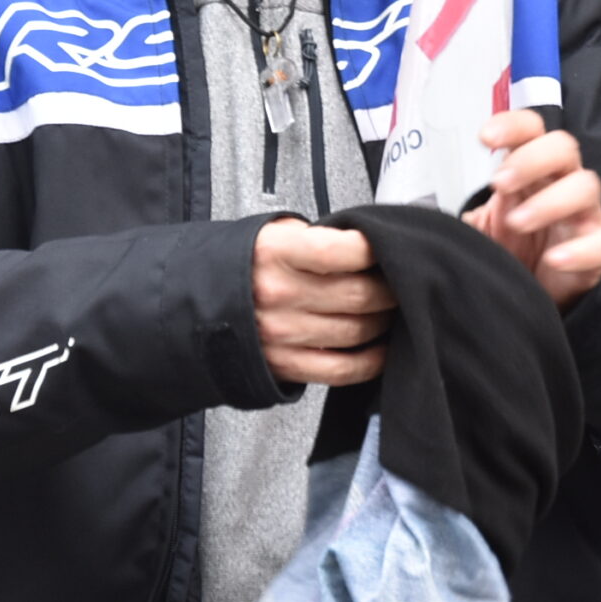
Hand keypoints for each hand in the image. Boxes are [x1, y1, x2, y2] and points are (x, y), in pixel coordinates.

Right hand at [253, 219, 393, 385]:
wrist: (197, 301)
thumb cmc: (248, 263)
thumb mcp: (275, 233)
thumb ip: (320, 236)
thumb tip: (370, 244)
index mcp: (276, 252)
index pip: (340, 251)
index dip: (375, 249)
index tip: (390, 246)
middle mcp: (278, 294)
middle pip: (358, 295)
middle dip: (392, 289)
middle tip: (403, 282)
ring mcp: (281, 333)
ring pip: (356, 331)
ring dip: (384, 322)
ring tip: (392, 310)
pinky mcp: (285, 365)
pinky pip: (342, 369)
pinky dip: (371, 361)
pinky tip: (382, 348)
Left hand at [464, 110, 600, 308]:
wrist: (534, 296)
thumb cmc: (510, 252)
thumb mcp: (482, 228)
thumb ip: (464, 215)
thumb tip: (431, 217)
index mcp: (533, 171)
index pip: (532, 130)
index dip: (513, 126)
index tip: (484, 138)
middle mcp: (562, 184)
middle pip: (564, 147)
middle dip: (531, 159)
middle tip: (499, 183)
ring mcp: (584, 215)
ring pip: (586, 187)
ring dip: (550, 201)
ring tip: (517, 223)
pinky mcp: (599, 252)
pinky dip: (581, 249)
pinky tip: (554, 259)